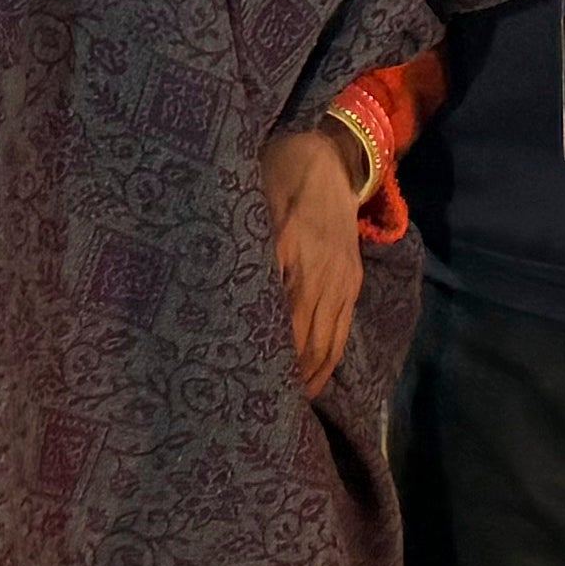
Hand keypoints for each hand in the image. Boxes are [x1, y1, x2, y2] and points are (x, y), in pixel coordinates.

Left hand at [260, 127, 365, 394]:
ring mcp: (342, 280)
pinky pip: (342, 330)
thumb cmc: (276, 174)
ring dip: (311, 378)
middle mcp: (322, 275)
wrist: (328, 155)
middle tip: (262, 410)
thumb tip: (212, 297)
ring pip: (329, 343)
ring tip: (289, 406)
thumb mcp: (248, 201)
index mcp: (291, 253)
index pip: (282, 324)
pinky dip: (329, 360)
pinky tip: (313, 378)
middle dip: (290, 380)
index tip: (245, 387)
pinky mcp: (352, 280)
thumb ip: (237, 247)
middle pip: (308, 343)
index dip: (270, 360)